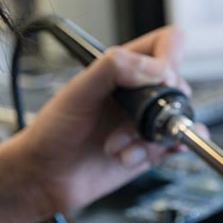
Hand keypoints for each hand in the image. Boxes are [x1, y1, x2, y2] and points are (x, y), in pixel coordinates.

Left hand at [16, 26, 196, 213]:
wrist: (43, 178)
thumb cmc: (50, 133)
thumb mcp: (77, 91)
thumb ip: (114, 68)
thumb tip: (155, 69)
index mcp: (121, 68)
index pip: (166, 45)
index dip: (169, 59)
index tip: (157, 81)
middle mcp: (138, 92)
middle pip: (178, 85)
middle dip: (156, 109)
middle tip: (128, 121)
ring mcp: (145, 121)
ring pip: (178, 118)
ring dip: (151, 137)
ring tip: (119, 148)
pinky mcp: (149, 149)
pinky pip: (176, 144)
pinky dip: (165, 151)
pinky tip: (137, 156)